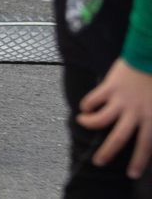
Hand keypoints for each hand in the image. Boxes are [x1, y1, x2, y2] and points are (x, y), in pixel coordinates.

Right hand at [78, 59, 151, 176]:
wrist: (147, 56)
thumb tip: (148, 135)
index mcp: (151, 118)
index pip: (145, 146)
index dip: (138, 161)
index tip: (131, 173)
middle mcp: (135, 113)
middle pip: (119, 138)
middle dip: (107, 152)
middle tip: (98, 161)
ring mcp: (120, 100)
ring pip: (100, 120)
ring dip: (89, 124)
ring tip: (83, 122)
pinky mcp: (108, 88)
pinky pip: (92, 100)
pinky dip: (87, 105)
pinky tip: (85, 106)